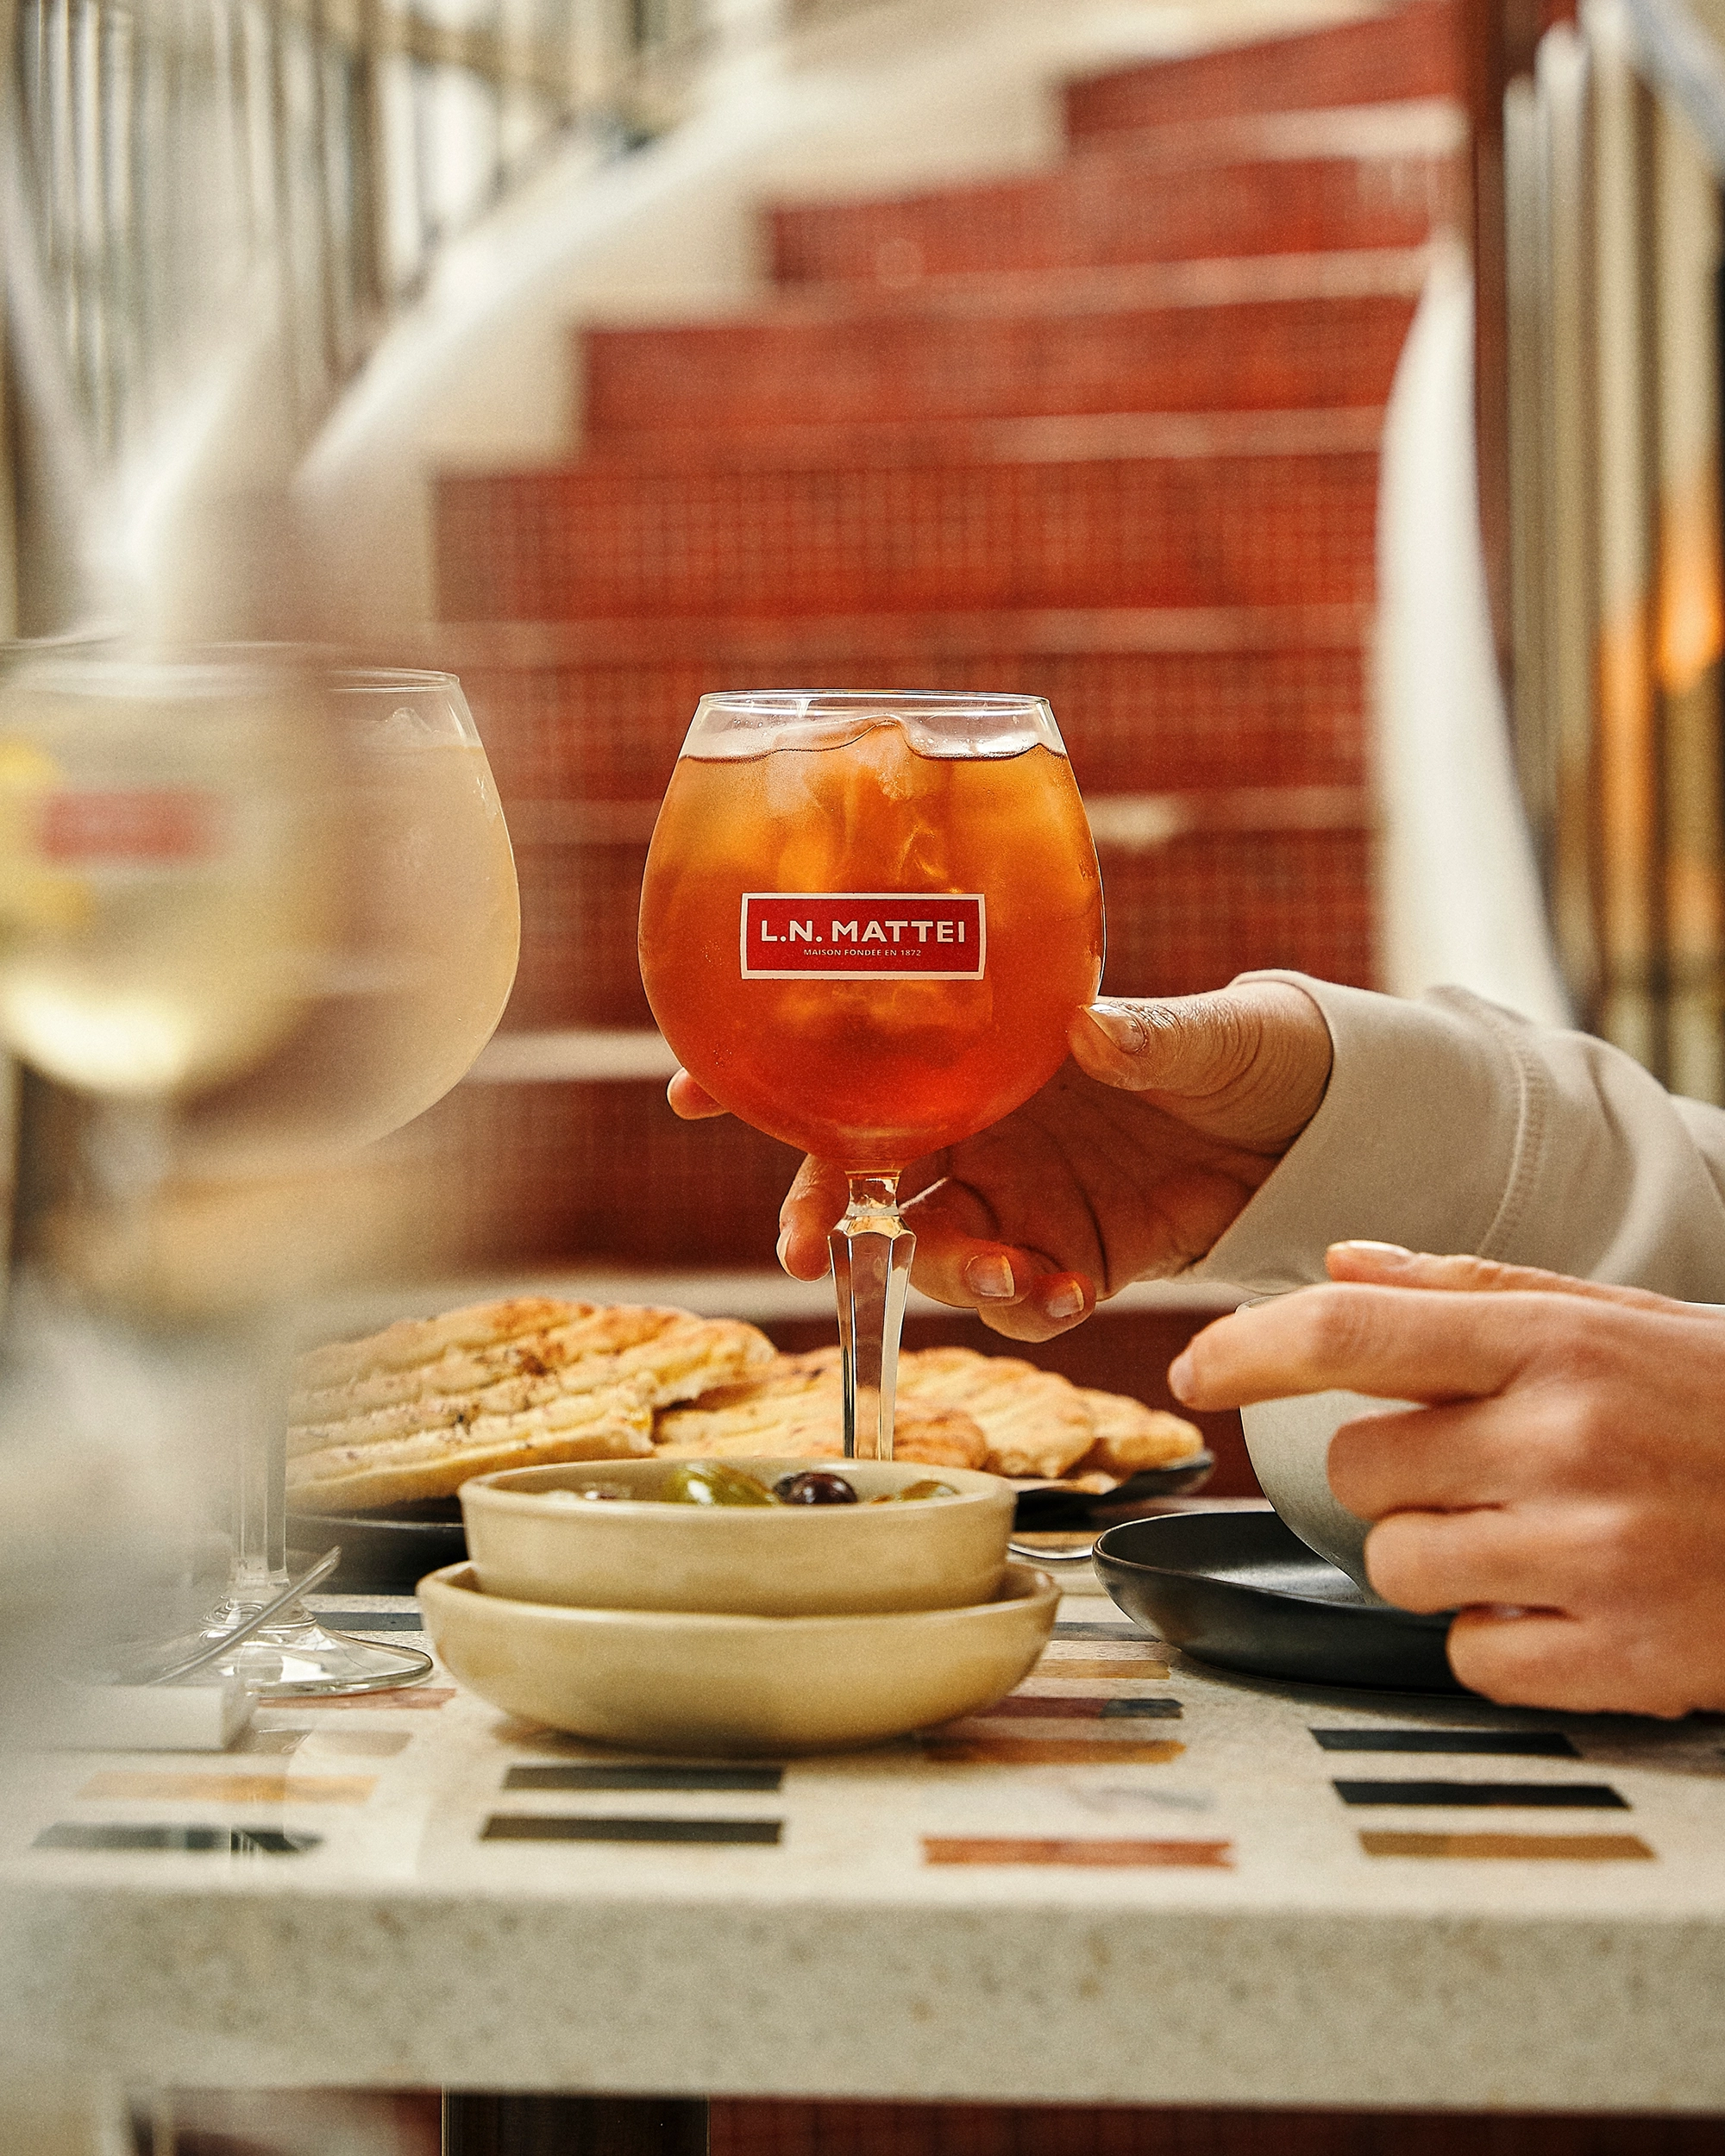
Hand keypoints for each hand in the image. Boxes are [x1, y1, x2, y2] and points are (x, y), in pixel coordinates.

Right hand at [669, 980, 1331, 1340]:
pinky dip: (1027, 1305)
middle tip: (800, 1250)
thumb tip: (1093, 1029)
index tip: (691, 1088)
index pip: (856, 1061)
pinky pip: (1019, 1299)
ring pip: (931, 1247)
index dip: (769, 1077)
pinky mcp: (1072, 1260)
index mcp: (986, 1054)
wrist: (1317, 1127)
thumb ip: (1144, 1034)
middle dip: (817, 1212)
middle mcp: (983, 1127)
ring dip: (944, 1268)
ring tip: (1009, 1270)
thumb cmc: (1246, 1047)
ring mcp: (1022, 1198)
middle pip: (862, 1174)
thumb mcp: (1202, 1032)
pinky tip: (1061, 1289)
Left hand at [1168, 1242, 1724, 1714]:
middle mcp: (1565, 1442)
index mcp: (1559, 1342)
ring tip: (1540, 1534)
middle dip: (1399, 1474)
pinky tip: (1573, 1601)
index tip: (1194, 1368)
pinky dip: (1502, 1640)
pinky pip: (1469, 1658)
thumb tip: (1337, 1262)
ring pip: (1398, 1567)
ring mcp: (1593, 1555)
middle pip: (1359, 1469)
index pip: (1352, 1333)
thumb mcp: (1619, 1318)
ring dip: (1443, 1558)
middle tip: (1489, 1467)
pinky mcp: (1623, 1659)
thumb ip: (1470, 1291)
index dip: (1248, 1349)